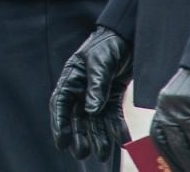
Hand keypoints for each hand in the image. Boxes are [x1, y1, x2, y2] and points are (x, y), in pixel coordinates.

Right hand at [50, 26, 132, 160]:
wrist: (129, 36)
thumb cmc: (109, 44)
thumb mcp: (101, 62)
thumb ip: (96, 85)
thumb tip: (91, 110)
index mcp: (72, 77)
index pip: (61, 103)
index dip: (59, 123)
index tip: (62, 142)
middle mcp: (82, 89)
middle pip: (78, 117)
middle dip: (80, 136)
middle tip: (83, 153)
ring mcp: (97, 94)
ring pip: (95, 120)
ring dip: (99, 136)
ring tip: (104, 153)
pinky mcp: (112, 96)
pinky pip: (112, 116)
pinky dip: (116, 128)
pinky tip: (121, 139)